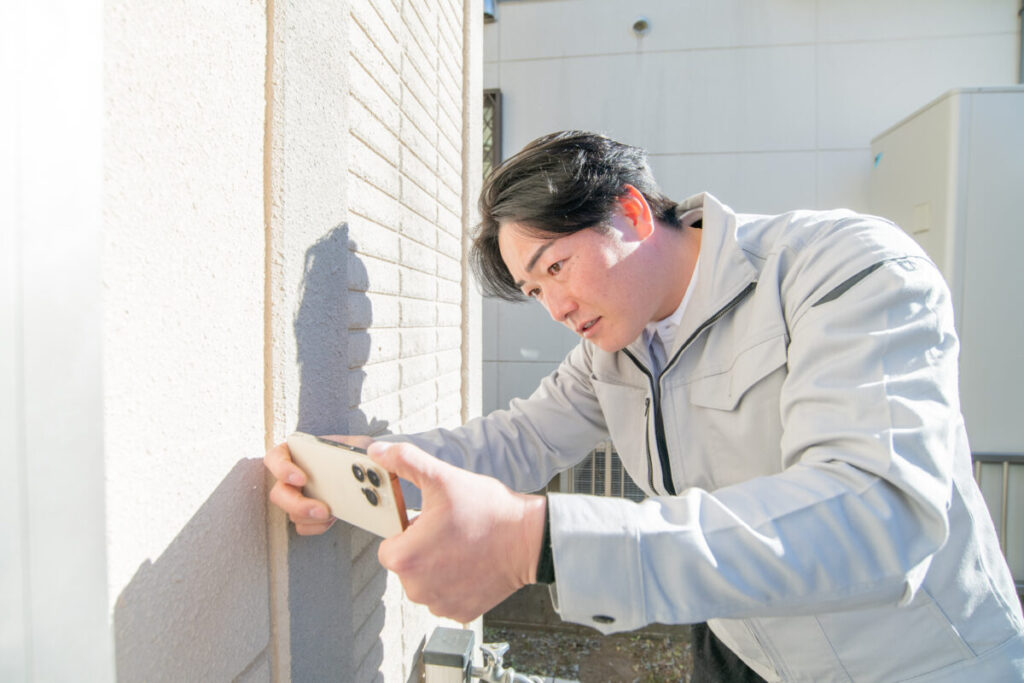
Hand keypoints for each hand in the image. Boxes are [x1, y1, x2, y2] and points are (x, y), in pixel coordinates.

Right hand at [264, 434, 373, 534]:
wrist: (363, 473)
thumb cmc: (355, 454)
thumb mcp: (358, 444)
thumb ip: (359, 446)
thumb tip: (371, 453)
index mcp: (296, 453)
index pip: (275, 458)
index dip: (282, 469)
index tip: (302, 479)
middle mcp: (291, 476)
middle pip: (279, 494)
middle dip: (298, 505)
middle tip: (322, 509)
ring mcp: (297, 497)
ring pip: (291, 513)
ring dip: (311, 517)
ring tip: (332, 513)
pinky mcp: (306, 515)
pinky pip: (302, 526)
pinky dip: (317, 526)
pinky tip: (333, 519)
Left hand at [368, 441, 546, 623]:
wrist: (529, 539)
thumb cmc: (489, 512)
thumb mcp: (442, 478)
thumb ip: (405, 461)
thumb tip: (378, 452)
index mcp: (405, 559)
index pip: (388, 545)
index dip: (407, 530)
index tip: (429, 522)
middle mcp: (417, 589)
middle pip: (406, 564)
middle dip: (422, 548)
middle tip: (449, 531)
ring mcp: (440, 604)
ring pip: (425, 581)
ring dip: (437, 566)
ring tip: (462, 545)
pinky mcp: (459, 612)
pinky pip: (444, 595)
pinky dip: (454, 582)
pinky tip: (471, 563)